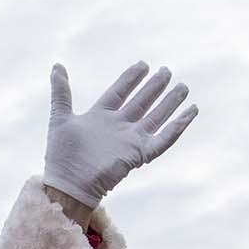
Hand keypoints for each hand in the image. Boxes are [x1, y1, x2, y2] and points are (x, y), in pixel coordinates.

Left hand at [43, 61, 197, 209]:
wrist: (69, 184)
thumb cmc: (61, 156)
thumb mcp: (60, 117)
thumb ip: (62, 92)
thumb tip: (57, 66)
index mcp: (100, 117)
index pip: (120, 92)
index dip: (131, 78)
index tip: (143, 64)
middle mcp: (118, 127)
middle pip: (141, 102)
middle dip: (154, 87)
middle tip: (167, 71)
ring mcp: (130, 140)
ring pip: (155, 118)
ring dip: (170, 103)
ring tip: (183, 88)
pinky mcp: (139, 154)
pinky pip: (163, 139)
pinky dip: (178, 126)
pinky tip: (190, 113)